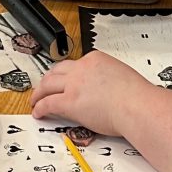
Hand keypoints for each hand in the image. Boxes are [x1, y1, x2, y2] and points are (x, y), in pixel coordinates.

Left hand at [31, 50, 151, 138]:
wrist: (136, 105)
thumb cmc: (136, 96)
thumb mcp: (121, 76)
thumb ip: (108, 79)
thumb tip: (106, 89)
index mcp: (95, 59)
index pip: (75, 65)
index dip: (67, 74)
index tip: (64, 80)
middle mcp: (81, 68)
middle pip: (56, 71)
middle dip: (48, 80)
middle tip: (44, 87)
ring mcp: (73, 84)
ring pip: (48, 85)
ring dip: (39, 92)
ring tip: (36, 99)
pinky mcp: (69, 102)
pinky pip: (48, 103)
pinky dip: (40, 107)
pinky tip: (38, 112)